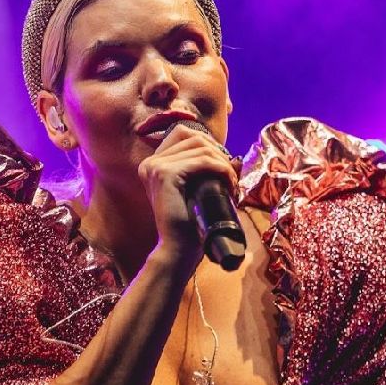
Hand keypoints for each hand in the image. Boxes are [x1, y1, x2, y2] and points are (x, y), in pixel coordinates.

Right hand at [137, 123, 239, 265]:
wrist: (178, 250)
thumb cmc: (189, 225)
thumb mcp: (196, 191)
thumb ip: (205, 172)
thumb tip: (235, 159)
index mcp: (153, 165)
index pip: (182, 133)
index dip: (207, 144)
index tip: (222, 165)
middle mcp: (150, 163)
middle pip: (192, 136)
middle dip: (217, 151)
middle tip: (230, 176)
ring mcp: (155, 167)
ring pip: (200, 146)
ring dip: (222, 162)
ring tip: (231, 184)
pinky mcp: (165, 175)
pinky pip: (202, 161)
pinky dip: (221, 169)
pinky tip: (229, 184)